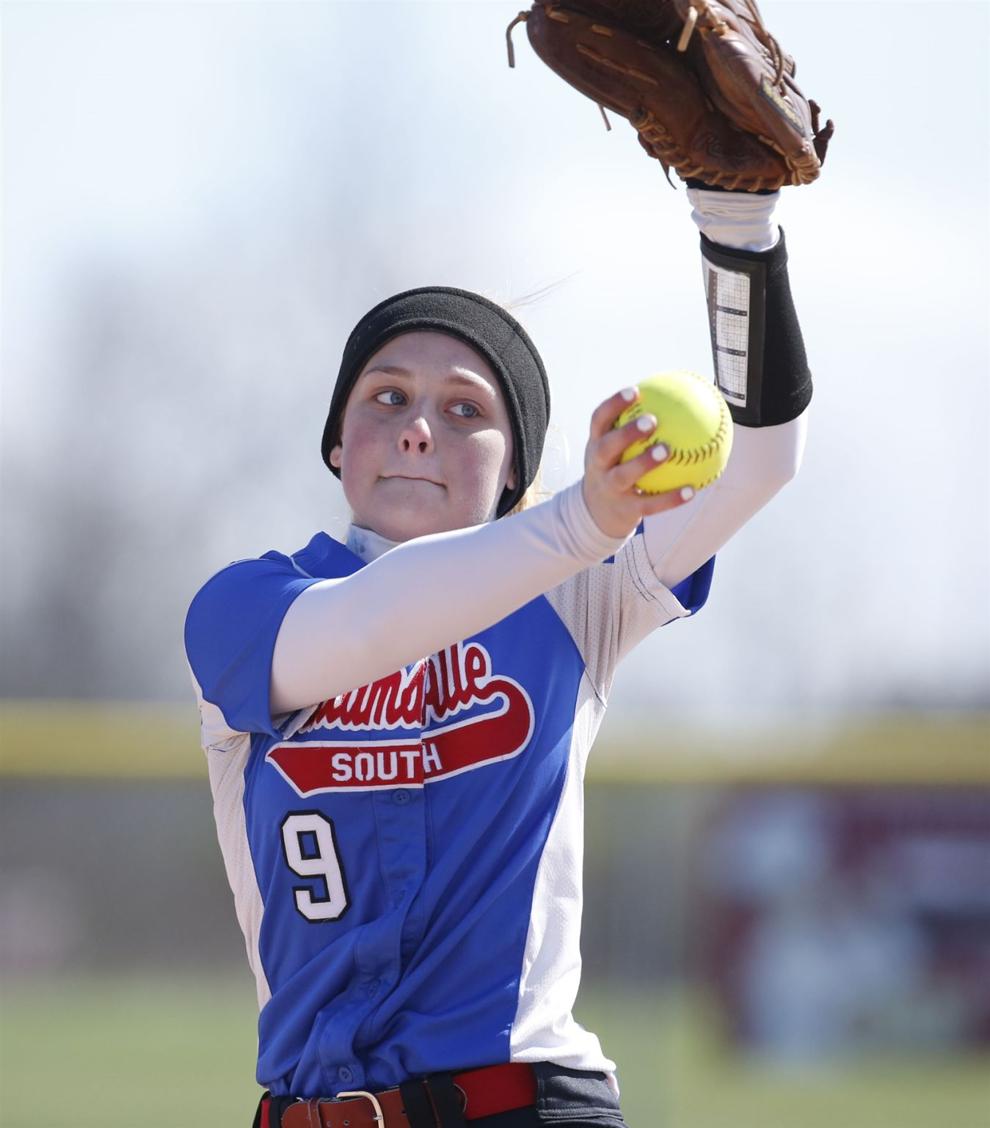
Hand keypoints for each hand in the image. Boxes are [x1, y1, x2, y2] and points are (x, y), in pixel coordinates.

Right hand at [582, 387, 694, 539]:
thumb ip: (636, 426)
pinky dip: (670, 499)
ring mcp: (610, 488)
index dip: (614, 404)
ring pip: (623, 476)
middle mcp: (598, 465)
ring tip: (666, 450)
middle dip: (626, 433)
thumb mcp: (616, 447)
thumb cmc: (616, 467)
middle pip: (607, 447)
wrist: (598, 511)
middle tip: (651, 421)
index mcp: (596, 444)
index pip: (599, 419)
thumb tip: (679, 397)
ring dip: (644, 462)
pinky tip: (692, 490)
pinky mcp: (625, 510)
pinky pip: (649, 505)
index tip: (635, 391)